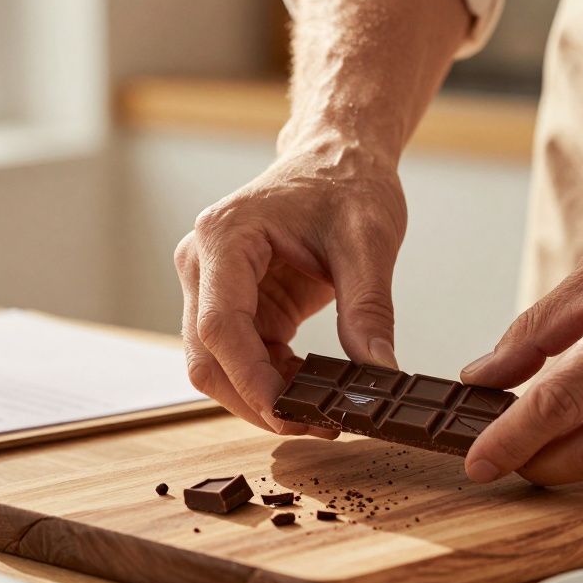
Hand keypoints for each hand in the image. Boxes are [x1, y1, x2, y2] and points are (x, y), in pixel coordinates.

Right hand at [175, 146, 405, 433]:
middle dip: (254, 400)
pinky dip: (274, 384)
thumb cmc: (346, 182)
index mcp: (225, 237)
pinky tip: (314, 393)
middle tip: (315, 426)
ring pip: (219, 367)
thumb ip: (370, 309)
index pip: (219, 325)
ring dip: (263, 398)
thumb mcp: (369, 241)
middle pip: (206, 357)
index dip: (249, 378)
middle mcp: (203, 264)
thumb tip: (380, 374)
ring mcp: (212, 287)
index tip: (288, 412)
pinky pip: (243, 360)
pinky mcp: (235, 306)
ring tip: (322, 414)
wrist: (337, 157)